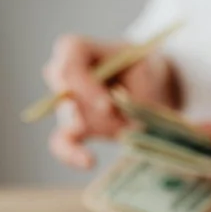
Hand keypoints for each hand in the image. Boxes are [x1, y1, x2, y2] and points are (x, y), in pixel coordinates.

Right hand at [43, 34, 177, 169]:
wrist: (149, 89)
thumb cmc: (144, 72)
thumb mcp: (147, 73)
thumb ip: (136, 93)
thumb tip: (128, 122)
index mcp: (78, 50)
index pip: (68, 59)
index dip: (83, 83)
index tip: (106, 104)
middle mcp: (64, 74)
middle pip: (62, 88)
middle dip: (88, 105)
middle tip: (112, 112)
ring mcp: (67, 104)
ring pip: (68, 117)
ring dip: (98, 127)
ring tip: (125, 129)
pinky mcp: (73, 128)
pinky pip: (62, 142)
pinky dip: (71, 153)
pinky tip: (89, 161)